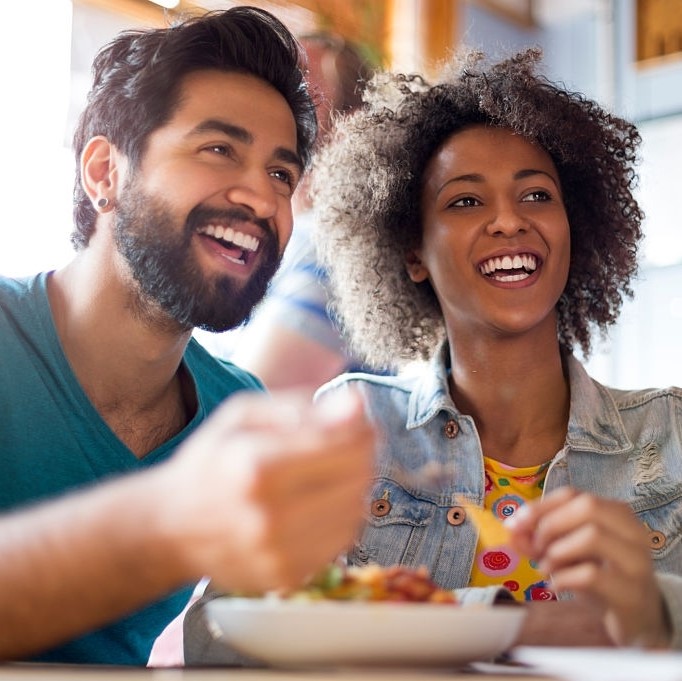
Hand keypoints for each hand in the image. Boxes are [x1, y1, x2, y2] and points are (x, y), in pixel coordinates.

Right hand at [157, 388, 375, 593]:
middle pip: (356, 478)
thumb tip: (357, 403)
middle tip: (348, 446)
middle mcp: (269, 515)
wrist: (172, 528)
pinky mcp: (288, 577)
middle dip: (362, 455)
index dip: (362, 429)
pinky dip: (342, 516)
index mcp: (256, 466)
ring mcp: (279, 553)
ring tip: (330, 474)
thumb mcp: (243, 415)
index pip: (343, 445)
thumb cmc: (210, 462)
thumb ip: (302, 406)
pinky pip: (342, 540)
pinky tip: (320, 503)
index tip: (360, 423)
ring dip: (355, 486)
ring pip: (356, 510)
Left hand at [508, 487, 671, 647]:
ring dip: (556, 553)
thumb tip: (510, 529)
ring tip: (545, 569)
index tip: (513, 525)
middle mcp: (632, 531)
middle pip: (586, 507)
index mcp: (616, 513)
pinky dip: (563, 579)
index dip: (538, 507)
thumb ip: (539, 538)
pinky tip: (555, 587)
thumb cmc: (600, 575)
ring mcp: (636, 561)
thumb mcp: (568, 552)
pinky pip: (591, 575)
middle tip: (536, 549)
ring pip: (592, 536)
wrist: (639, 617)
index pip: (572, 494)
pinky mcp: (632, 591)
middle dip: (549, 525)